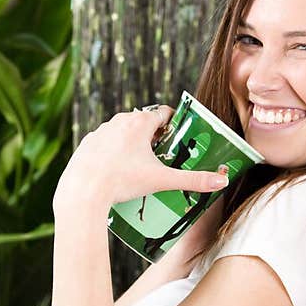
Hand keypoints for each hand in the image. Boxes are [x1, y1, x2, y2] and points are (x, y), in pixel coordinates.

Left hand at [52, 105, 227, 216]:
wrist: (82, 191)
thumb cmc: (122, 182)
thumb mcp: (161, 180)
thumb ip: (193, 180)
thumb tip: (222, 181)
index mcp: (141, 122)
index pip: (164, 113)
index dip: (174, 125)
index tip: (178, 138)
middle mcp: (120, 120)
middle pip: (144, 122)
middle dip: (155, 137)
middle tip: (162, 158)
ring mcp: (101, 131)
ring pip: (123, 131)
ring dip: (133, 143)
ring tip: (139, 167)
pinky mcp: (87, 143)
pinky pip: (105, 143)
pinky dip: (113, 152)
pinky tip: (116, 170)